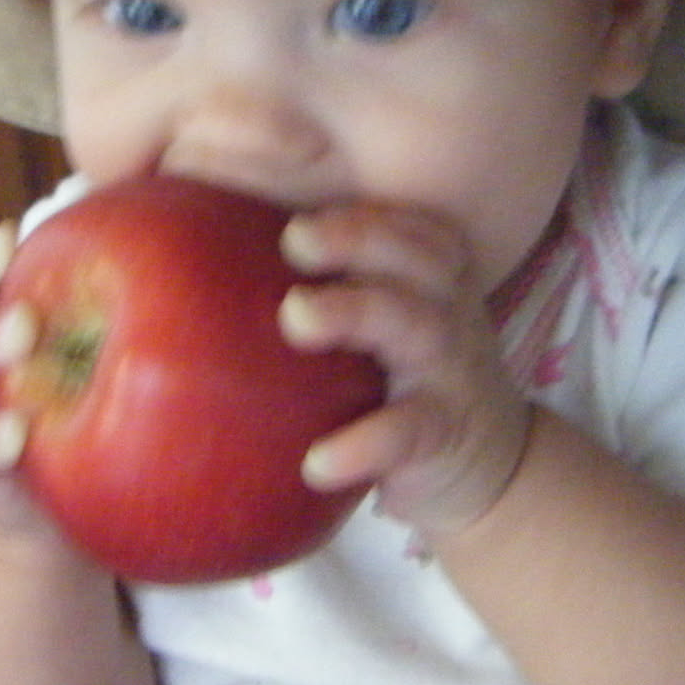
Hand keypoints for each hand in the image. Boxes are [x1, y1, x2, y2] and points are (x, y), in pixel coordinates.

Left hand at [276, 204, 531, 536]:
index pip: (406, 227)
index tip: (296, 219)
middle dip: (355, 239)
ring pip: (415, 327)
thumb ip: (326, 284)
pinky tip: (316, 463)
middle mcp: (447, 310)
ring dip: (355, 313)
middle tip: (294, 241)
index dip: (358, 216)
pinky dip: (364, 445)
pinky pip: (408, 433)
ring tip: (296, 317)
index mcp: (429, 276)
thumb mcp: (385, 319)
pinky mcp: (444, 434)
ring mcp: (451, 370)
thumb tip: (195, 239)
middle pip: (416, 258)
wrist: (489, 468)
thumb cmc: (405, 374)